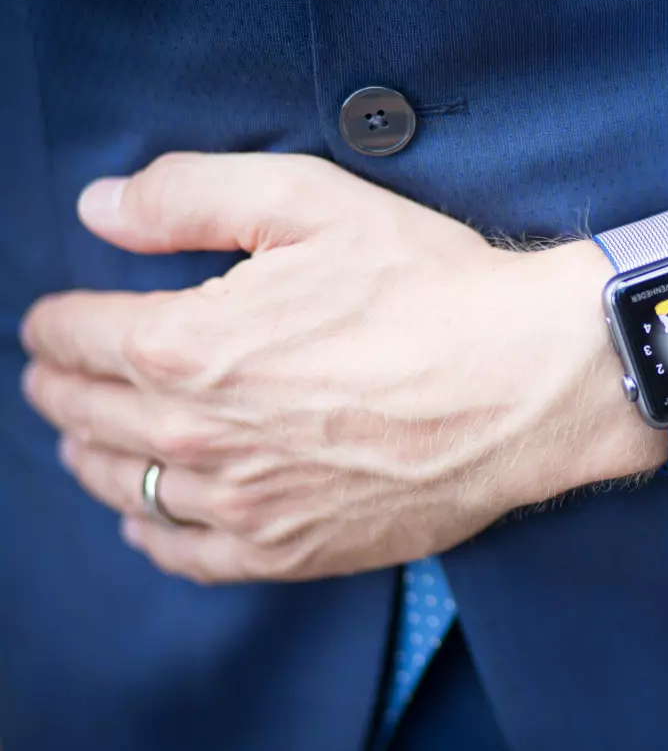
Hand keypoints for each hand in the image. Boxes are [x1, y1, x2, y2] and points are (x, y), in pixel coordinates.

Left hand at [21, 153, 667, 582]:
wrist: (527, 383)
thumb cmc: (432, 289)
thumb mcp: (312, 201)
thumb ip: (187, 195)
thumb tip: (99, 210)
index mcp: (186, 344)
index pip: (73, 337)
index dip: (58, 320)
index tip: (62, 318)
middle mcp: (197, 435)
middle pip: (82, 415)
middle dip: (62, 386)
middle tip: (64, 372)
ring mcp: (244, 503)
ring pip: (123, 487)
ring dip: (93, 455)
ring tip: (94, 435)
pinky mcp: (291, 550)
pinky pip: (184, 554)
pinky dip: (151, 533)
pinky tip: (151, 517)